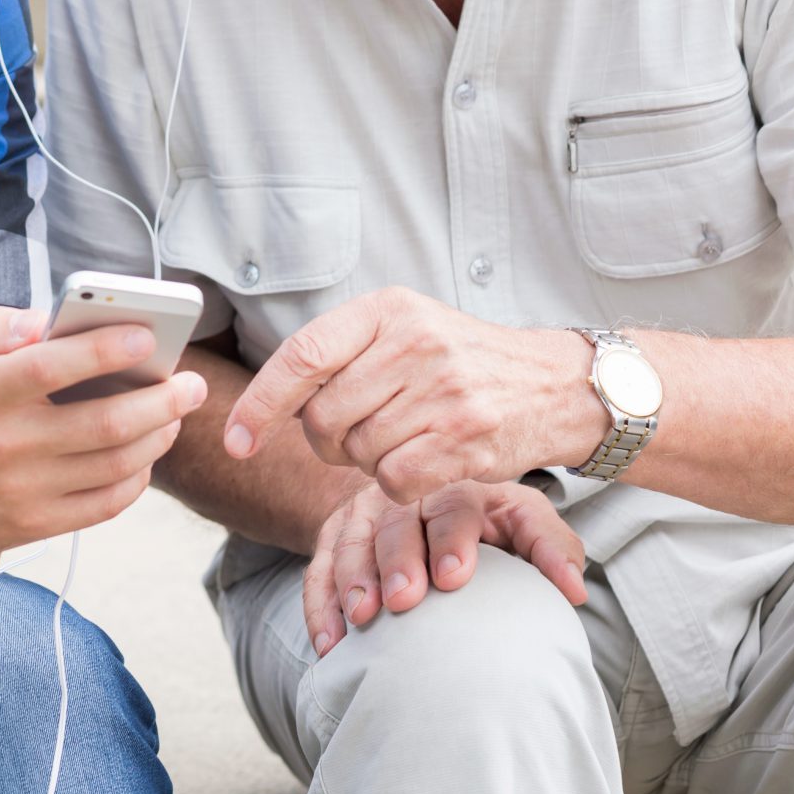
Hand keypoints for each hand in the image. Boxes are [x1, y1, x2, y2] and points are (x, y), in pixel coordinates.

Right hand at [0, 306, 208, 554]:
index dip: (107, 348)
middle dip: (163, 400)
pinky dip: (135, 479)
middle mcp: (6, 443)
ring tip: (175, 415)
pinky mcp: (31, 525)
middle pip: (105, 423)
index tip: (148, 336)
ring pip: (114, 464)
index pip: (53, 366)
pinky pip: (103, 504)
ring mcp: (21, 490)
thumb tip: (45, 321)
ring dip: (158, 437)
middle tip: (192, 384)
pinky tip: (144, 457)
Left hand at [225, 286, 602, 503]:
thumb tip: (263, 406)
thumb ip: (340, 354)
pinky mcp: (467, 440)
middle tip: (361, 433)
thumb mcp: (404, 329)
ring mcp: (444, 391)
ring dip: (368, 461)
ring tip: (406, 438)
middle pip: (322, 417)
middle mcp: (415, 343)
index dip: (259, 403)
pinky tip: (425, 462)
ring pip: (356, 453)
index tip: (237, 440)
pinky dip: (398, 484)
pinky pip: (393, 481)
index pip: (302, 356)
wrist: (555, 384)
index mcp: (388, 309)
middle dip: (327, 440)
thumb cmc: (463, 361)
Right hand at [301, 480, 587, 654]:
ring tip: (362, 620)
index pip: (452, 506)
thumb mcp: (524, 521)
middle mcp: (403, 495)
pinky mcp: (332, 536)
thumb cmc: (484, 519)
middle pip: (394, 523)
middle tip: (402, 601)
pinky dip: (319, 604)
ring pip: (349, 542)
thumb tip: (575, 591)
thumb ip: (552, 550)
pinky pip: (317, 568)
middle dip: (396, 562)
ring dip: (352, 581)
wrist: (423, 494)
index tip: (454, 579)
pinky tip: (330, 642)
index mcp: (455, 487)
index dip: (451, 540)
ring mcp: (362, 514)